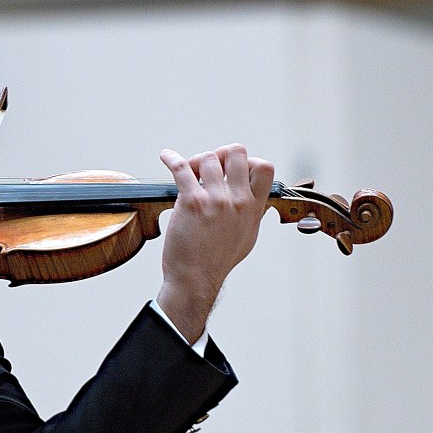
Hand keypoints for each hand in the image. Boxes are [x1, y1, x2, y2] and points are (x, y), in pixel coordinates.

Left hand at [156, 143, 274, 342]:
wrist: (196, 279)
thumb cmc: (217, 261)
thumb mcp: (247, 237)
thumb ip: (253, 214)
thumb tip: (257, 200)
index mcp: (253, 208)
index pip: (265, 168)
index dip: (249, 161)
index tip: (233, 168)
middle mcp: (238, 201)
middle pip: (236, 153)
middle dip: (220, 154)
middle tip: (209, 166)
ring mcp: (216, 200)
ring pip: (208, 158)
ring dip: (196, 161)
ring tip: (188, 173)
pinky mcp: (192, 202)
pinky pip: (181, 168)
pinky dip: (171, 158)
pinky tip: (166, 157)